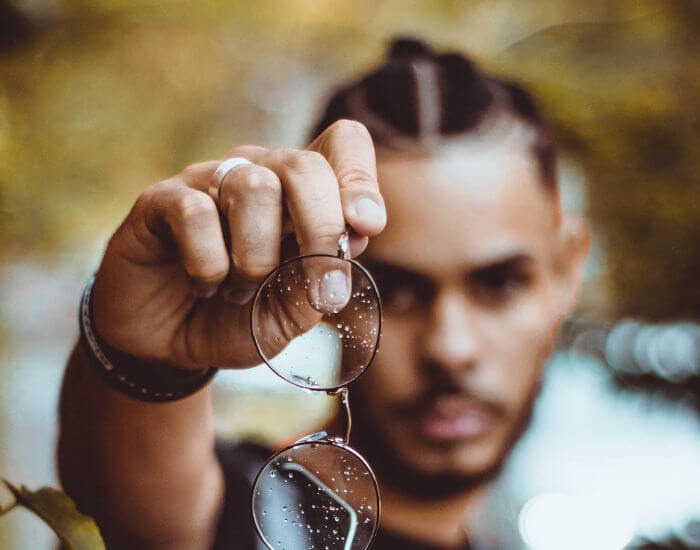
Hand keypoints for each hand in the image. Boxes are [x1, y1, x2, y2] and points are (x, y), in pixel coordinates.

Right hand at [91, 120, 385, 369]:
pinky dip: (208, 264)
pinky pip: (195, 212)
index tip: (366, 228)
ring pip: (253, 187)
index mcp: (300, 193)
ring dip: (256, 258)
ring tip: (240, 291)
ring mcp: (208, 181)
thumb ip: (323, 280)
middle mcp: (258, 173)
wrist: (171, 344)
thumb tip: (352, 240)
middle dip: (319, 228)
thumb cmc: (239, 319)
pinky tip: (204, 285)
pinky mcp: (160, 200)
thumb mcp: (293, 314)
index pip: (342, 142)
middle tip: (312, 286)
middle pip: (303, 166)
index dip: (360, 177)